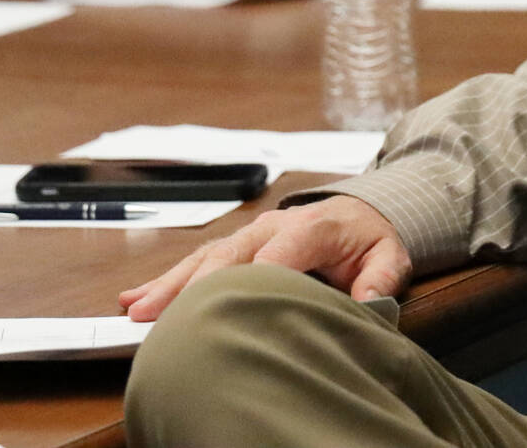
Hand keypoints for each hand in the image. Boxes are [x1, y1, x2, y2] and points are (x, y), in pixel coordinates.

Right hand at [118, 195, 410, 320]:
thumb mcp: (390, 256)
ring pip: (206, 258)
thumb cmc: (370, 238)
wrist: (363, 212)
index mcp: (312, 226)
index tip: (231, 308)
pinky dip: (168, 278)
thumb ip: (382, 277)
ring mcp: (252, 234)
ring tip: (138, 308)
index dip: (255, 279)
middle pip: (229, 256)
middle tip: (162, 314)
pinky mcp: (238, 245)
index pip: (278, 253)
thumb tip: (369, 299)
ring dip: (171, 283)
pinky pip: (199, 260)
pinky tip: (136, 296)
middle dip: (195, 286)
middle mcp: (275, 225)